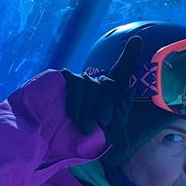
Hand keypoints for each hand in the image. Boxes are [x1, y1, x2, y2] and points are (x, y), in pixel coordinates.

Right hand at [62, 36, 143, 164]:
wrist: (49, 145)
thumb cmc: (79, 140)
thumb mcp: (107, 130)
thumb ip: (121, 111)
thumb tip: (130, 89)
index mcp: (107, 96)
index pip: (121, 73)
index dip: (129, 57)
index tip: (136, 40)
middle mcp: (94, 84)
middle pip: (110, 84)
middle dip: (107, 106)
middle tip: (100, 125)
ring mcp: (78, 80)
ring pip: (94, 85)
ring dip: (90, 110)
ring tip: (84, 127)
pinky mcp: (63, 78)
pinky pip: (78, 83)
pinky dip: (78, 101)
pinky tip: (72, 115)